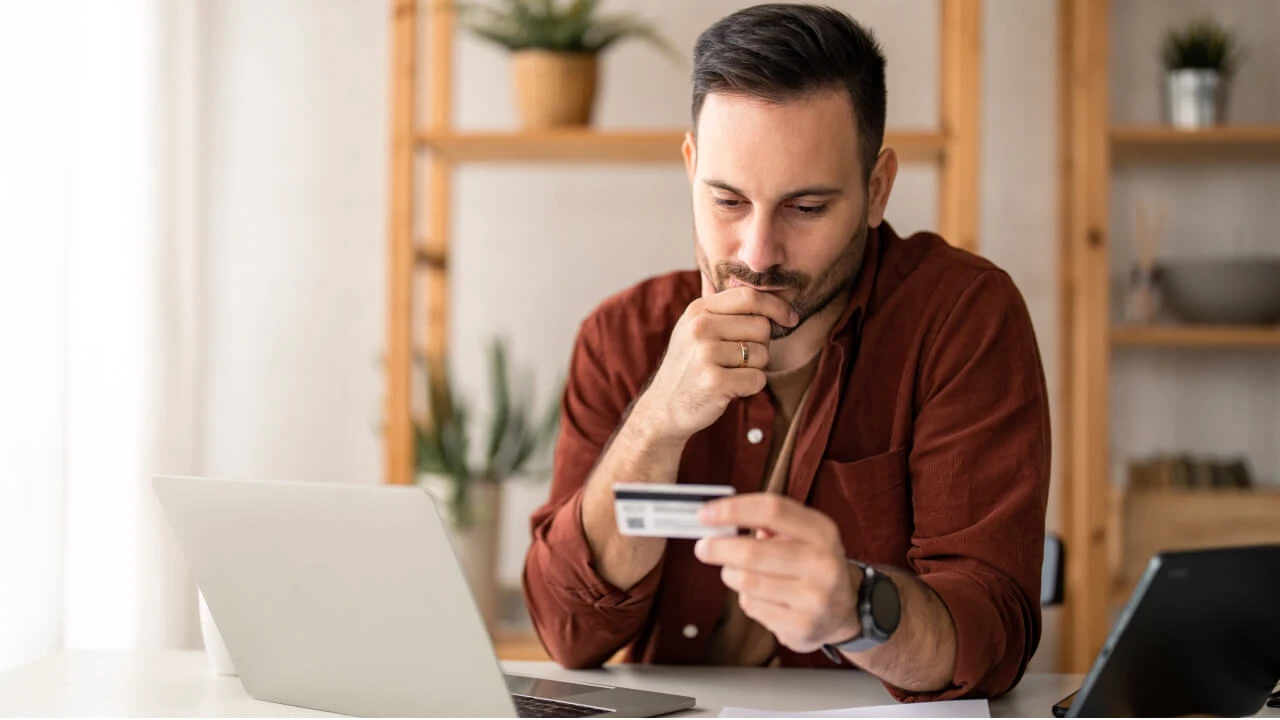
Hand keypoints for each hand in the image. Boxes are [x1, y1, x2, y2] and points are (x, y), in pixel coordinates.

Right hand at [634, 287, 797, 441]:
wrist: (664, 407)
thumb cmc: (689, 367)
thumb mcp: (695, 329)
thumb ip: (723, 309)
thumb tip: (767, 294)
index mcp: (698, 310)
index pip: (748, 296)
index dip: (776, 305)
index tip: (790, 318)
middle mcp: (700, 328)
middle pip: (761, 326)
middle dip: (760, 345)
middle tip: (739, 360)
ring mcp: (705, 354)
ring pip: (762, 354)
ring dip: (754, 368)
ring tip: (730, 374)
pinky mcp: (714, 381)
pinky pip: (757, 379)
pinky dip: (750, 387)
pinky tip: (730, 389)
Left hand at [693, 494, 859, 653]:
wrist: (845, 611)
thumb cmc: (812, 565)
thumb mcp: (803, 535)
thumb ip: (767, 521)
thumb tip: (718, 517)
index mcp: (821, 531)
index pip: (772, 510)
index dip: (733, 509)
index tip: (705, 514)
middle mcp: (823, 563)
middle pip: (752, 552)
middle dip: (718, 548)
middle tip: (703, 548)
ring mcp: (815, 597)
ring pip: (746, 582)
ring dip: (731, 575)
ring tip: (736, 573)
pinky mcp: (802, 626)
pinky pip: (752, 607)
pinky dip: (746, 599)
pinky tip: (761, 597)